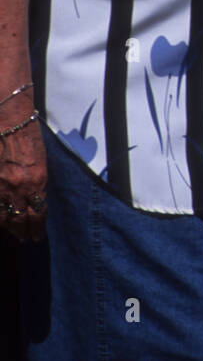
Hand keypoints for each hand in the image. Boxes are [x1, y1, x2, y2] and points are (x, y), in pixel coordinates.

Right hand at [0, 118, 47, 241]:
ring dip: (8, 228)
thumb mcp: (41, 162)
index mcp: (37, 181)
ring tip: (12, 234)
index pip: (38, 213)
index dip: (37, 228)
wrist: (10, 121)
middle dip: (23, 232)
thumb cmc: (28, 137)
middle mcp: (18, 187)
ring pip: (3, 217)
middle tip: (25, 239)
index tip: (37, 236)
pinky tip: (0, 221)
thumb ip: (37, 183)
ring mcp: (1, 187)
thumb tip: (35, 201)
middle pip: (20, 219)